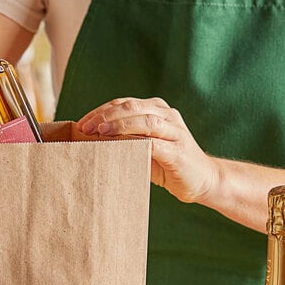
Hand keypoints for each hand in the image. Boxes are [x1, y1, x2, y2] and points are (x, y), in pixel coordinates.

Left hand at [77, 97, 219, 204]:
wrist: (203, 181)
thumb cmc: (168, 166)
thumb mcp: (143, 149)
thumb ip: (124, 141)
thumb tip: (92, 142)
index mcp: (156, 111)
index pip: (123, 104)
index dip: (101, 111)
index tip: (82, 123)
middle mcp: (167, 116)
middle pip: (131, 107)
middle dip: (105, 116)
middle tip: (86, 127)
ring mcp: (175, 132)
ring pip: (144, 120)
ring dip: (120, 124)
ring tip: (100, 132)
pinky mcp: (178, 151)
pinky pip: (155, 142)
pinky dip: (137, 142)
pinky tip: (121, 146)